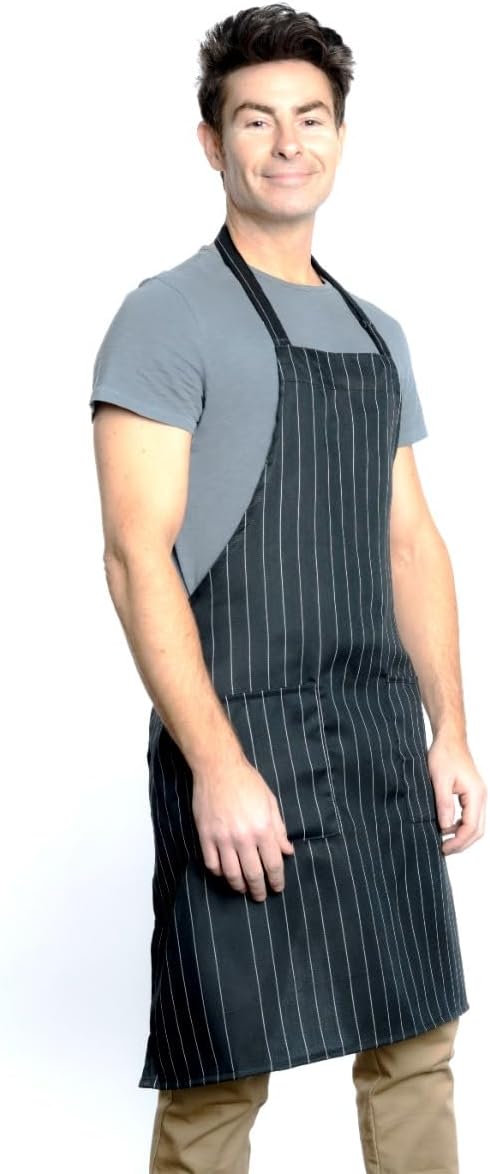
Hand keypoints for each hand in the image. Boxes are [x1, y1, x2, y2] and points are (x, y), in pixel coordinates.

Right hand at [191, 751, 294, 900]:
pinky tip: (224, 874)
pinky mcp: (205, 836)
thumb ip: (279, 830)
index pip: (273, 864)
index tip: (277, 888)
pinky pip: (212, 864)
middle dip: (259, 890)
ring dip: (239, 886)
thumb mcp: (270, 803)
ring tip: (243, 889)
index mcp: (263, 828)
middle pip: (253, 874)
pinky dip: (219, 873)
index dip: (277, 880)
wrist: (218, 768)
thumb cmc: (247, 782)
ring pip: (231, 874)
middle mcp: (244, 837)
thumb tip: (288, 851)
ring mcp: (222, 839)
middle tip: (261, 896)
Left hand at [427, 733, 486, 853]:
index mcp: (475, 794)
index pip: (471, 827)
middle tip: (444, 850)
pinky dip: (461, 825)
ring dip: (462, 835)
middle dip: (462, 843)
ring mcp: (477, 796)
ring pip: (475, 824)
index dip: (458, 842)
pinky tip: (447, 827)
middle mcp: (480, 797)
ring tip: (444, 842)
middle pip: (477, 830)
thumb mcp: (439, 780)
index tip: (443, 848)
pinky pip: (470, 816)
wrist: (449, 738)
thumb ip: (443, 804)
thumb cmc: (444, 754)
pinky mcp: (472, 794)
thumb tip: (445, 827)